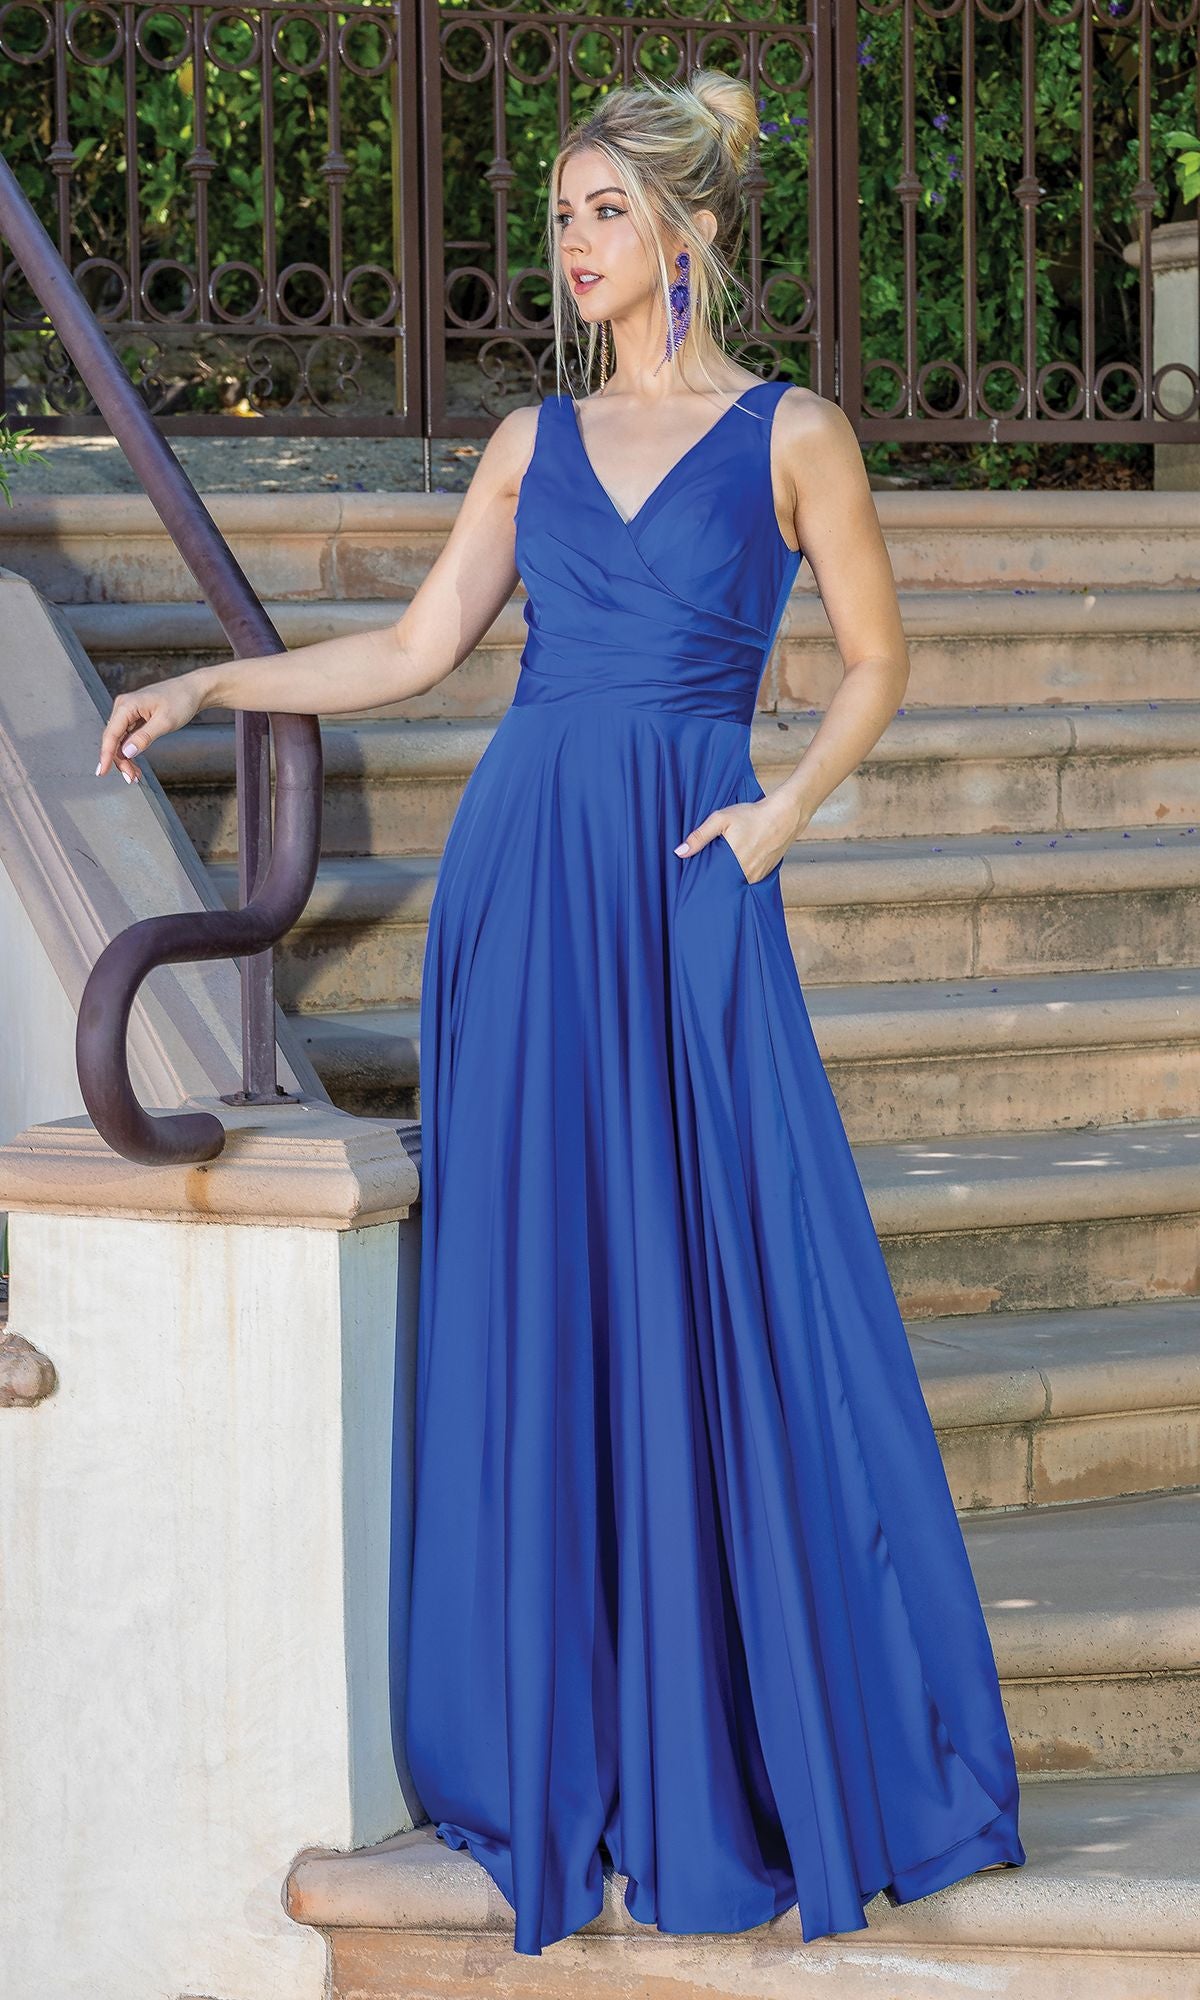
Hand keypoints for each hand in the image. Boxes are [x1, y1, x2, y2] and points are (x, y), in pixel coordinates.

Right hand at [95, 671, 207, 783]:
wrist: (193, 690)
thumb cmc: (181, 700)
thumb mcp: (165, 722)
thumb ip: (144, 737)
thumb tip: (127, 752)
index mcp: (126, 705)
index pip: (111, 734)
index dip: (106, 755)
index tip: (102, 772)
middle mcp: (123, 707)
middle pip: (113, 740)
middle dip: (120, 761)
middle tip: (131, 778)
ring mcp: (128, 713)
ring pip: (119, 741)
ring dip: (125, 759)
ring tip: (135, 775)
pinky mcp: (135, 718)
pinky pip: (127, 738)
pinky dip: (131, 751)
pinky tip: (136, 764)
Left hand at [674, 792, 807, 884]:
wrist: (785, 815)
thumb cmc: (753, 815)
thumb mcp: (721, 819)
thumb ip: (699, 836)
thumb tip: (679, 852)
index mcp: (732, 864)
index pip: (711, 881)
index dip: (702, 878)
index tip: (694, 877)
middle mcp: (746, 874)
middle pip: (723, 881)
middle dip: (715, 876)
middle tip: (710, 865)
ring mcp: (757, 876)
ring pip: (736, 880)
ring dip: (729, 874)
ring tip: (725, 862)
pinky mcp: (766, 874)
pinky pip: (748, 878)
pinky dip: (741, 872)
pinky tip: (740, 860)